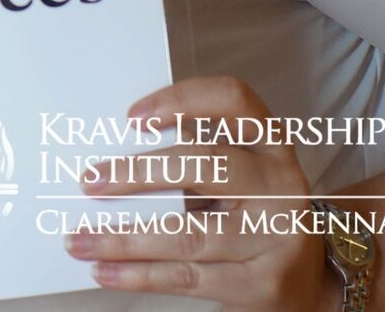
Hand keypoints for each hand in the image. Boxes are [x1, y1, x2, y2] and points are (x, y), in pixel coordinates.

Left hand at [63, 76, 332, 311]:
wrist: (307, 282)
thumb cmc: (249, 212)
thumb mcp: (233, 176)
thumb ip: (188, 159)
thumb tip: (104, 163)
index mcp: (270, 144)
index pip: (234, 101)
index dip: (182, 101)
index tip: (132, 117)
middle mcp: (279, 184)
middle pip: (206, 166)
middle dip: (137, 175)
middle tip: (88, 182)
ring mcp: (277, 237)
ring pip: (187, 234)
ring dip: (122, 238)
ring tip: (77, 239)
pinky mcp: (261, 284)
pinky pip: (186, 277)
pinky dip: (138, 274)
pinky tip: (104, 269)